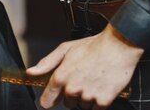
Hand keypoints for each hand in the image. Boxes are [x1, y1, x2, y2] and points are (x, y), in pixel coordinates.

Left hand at [26, 25, 143, 109]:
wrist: (118, 46)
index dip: (49, 101)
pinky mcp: (103, 101)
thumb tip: (31, 73)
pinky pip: (96, 109)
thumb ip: (47, 63)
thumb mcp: (65, 49)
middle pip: (67, 103)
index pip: (47, 101)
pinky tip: (101, 87)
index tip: (52, 100)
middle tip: (82, 79)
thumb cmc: (93, 46)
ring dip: (86, 98)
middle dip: (73, 95)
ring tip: (93, 80)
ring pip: (82, 106)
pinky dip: (99, 102)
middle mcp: (73, 88)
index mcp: (61, 76)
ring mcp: (88, 96)